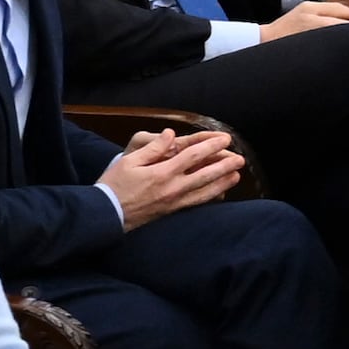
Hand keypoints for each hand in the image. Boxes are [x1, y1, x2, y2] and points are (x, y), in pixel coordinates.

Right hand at [99, 126, 242, 227]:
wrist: (107, 213)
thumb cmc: (115, 184)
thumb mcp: (129, 161)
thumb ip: (153, 147)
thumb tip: (171, 134)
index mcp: (162, 173)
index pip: (193, 156)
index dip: (211, 146)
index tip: (225, 139)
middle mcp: (173, 188)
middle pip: (205, 175)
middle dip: (224, 166)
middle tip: (240, 159)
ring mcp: (174, 202)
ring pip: (205, 192)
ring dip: (223, 183)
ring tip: (237, 176)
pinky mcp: (172, 211)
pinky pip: (196, 204)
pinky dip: (210, 199)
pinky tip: (219, 195)